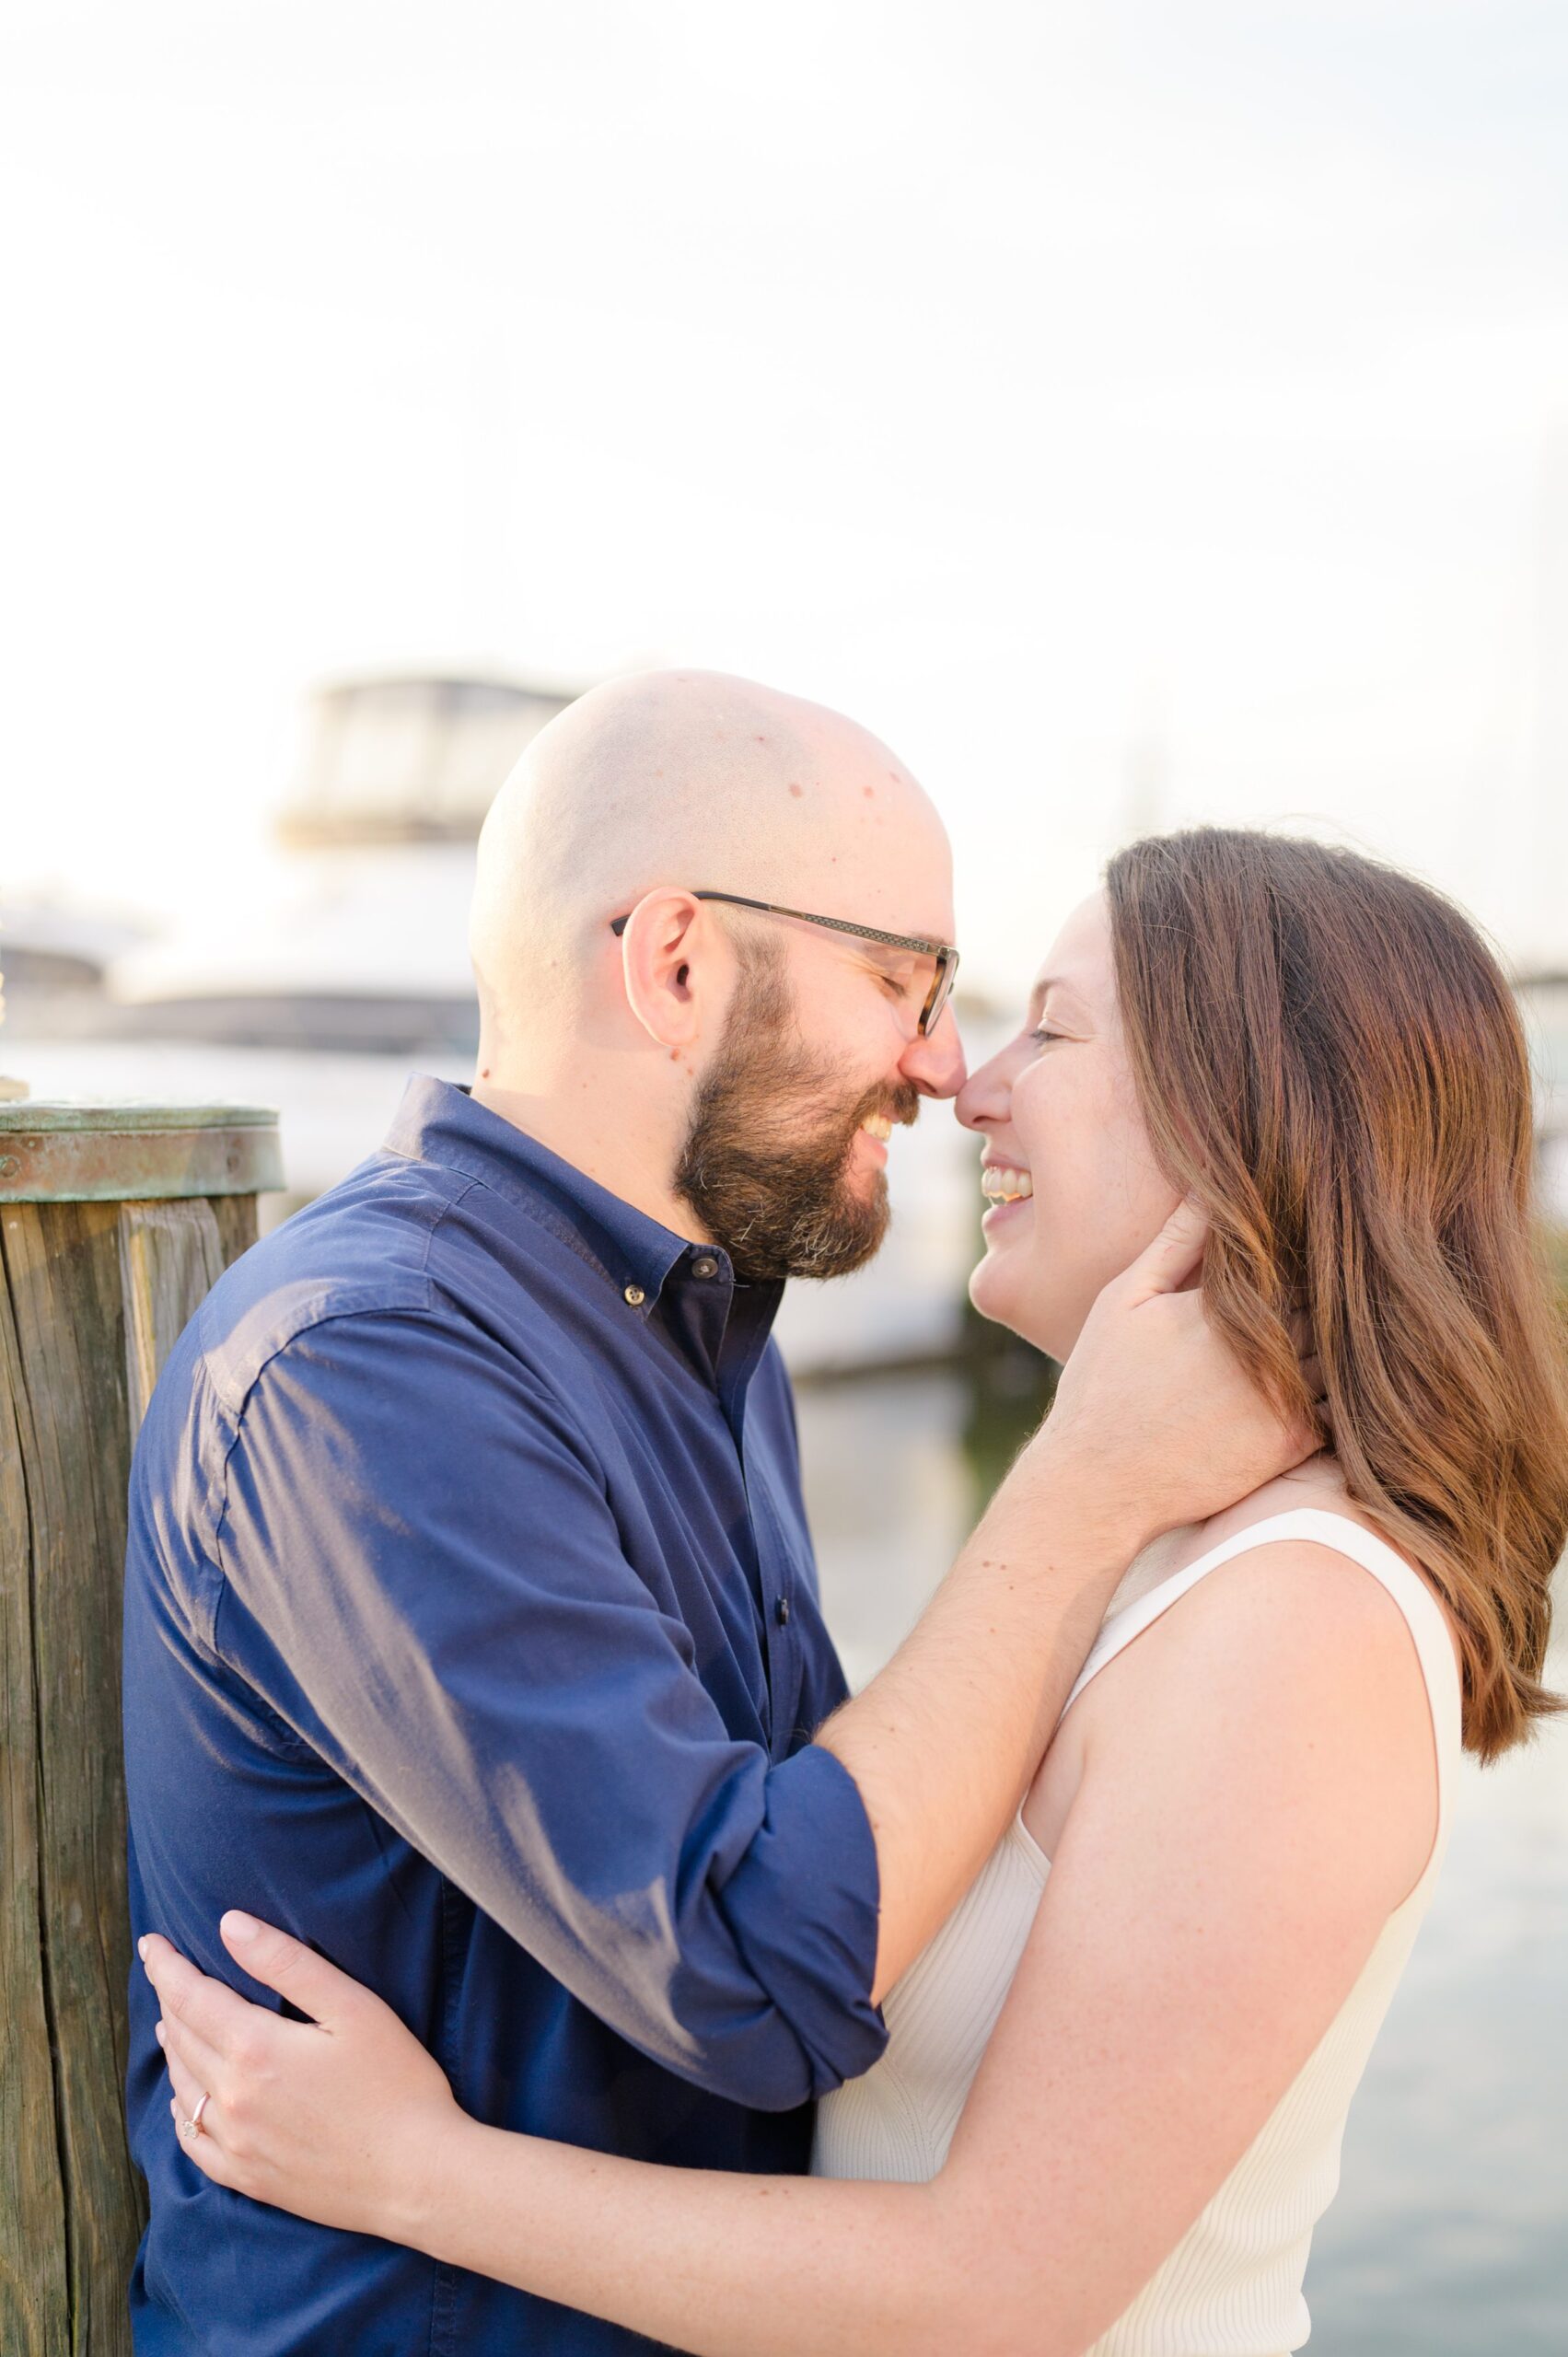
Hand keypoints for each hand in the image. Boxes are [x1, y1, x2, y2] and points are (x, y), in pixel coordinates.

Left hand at [140, 1912, 463, 2245]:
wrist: (416, 2175)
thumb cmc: (396, 2082)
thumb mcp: (352, 2007)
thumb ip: (288, 1963)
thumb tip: (229, 1925)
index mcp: (255, 2049)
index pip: (190, 1996)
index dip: (167, 1966)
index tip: (152, 1942)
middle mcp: (231, 2098)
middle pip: (181, 2037)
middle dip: (168, 1998)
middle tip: (162, 1971)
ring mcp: (236, 2144)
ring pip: (182, 2085)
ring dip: (172, 2048)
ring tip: (170, 2022)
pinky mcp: (248, 2178)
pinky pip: (193, 2143)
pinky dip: (180, 2111)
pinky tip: (183, 2099)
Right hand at [1038, 1199, 1320, 1551]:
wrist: (1099, 1483)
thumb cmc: (1102, 1383)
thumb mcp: (1124, 1301)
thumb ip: (1174, 1244)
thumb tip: (1209, 1186)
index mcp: (1223, 1302)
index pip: (1295, 1253)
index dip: (1308, 1243)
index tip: (1319, 1227)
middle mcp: (1262, 1346)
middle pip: (1325, 1297)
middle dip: (1334, 1283)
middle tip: (1351, 1266)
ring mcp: (1283, 1396)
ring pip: (1341, 1348)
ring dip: (1346, 1333)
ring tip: (1351, 1317)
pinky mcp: (1293, 1442)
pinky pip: (1342, 1404)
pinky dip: (1345, 1387)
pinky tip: (1337, 1375)